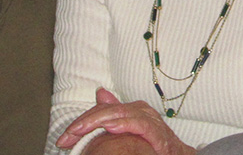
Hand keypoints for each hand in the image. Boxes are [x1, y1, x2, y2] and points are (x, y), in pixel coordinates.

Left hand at [56, 88, 194, 154]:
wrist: (178, 154)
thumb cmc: (154, 142)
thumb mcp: (130, 127)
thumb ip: (115, 114)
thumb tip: (101, 92)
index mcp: (131, 110)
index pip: (101, 110)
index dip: (81, 122)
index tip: (64, 139)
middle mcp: (140, 111)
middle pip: (108, 111)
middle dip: (85, 123)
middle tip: (68, 136)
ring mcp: (149, 120)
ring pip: (120, 114)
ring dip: (98, 122)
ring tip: (80, 129)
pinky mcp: (158, 132)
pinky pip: (139, 125)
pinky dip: (124, 124)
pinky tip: (110, 127)